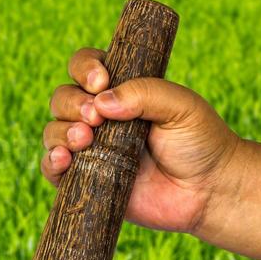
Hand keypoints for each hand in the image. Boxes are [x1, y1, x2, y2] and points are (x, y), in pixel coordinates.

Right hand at [41, 47, 241, 233]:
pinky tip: (63, 159)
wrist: (209, 191)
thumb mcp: (181, 106)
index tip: (101, 80)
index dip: (84, 69)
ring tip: (86, 140)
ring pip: (55, 132)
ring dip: (61, 132)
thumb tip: (101, 101)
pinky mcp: (88, 183)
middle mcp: (102, 119)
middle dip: (72, 103)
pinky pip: (54, 171)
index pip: (86, 68)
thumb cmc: (201, 143)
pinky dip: (51, 162)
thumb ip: (144, 93)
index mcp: (122, 91)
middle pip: (63, 98)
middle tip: (96, 118)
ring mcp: (93, 151)